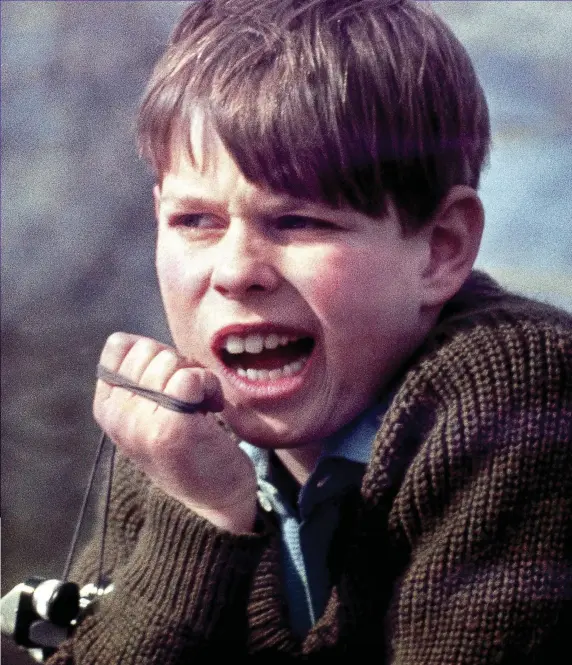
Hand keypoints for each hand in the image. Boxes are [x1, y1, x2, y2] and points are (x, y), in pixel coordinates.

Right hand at [93, 332, 257, 533]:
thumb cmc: (187, 444)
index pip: (119, 345)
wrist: (213, 499)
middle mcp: (116, 416)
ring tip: (201, 406)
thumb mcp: (149, 410)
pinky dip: (209, 387)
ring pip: (170, 362)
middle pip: (147, 350)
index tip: (168, 383)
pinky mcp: (171, 429)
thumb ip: (138, 375)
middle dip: (177, 364)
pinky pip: (190, 378)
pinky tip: (212, 409)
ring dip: (197, 377)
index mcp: (106, 406)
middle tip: (189, 397)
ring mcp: (141, 423)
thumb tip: (127, 338)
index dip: (154, 354)